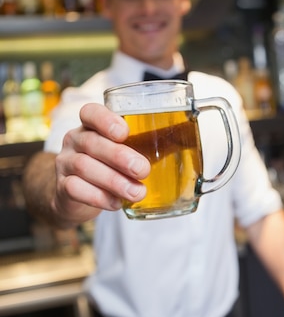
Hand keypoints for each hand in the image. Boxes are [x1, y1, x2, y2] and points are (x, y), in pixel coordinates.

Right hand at [53, 102, 149, 223]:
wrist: (77, 196)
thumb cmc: (110, 166)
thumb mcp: (129, 150)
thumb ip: (153, 143)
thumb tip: (188, 137)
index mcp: (92, 126)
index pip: (90, 112)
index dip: (105, 120)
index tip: (124, 132)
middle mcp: (75, 140)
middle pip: (91, 142)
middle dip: (119, 157)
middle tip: (143, 170)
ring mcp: (65, 163)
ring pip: (84, 167)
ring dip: (114, 181)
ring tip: (136, 193)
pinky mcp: (62, 187)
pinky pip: (75, 189)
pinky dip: (98, 197)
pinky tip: (116, 203)